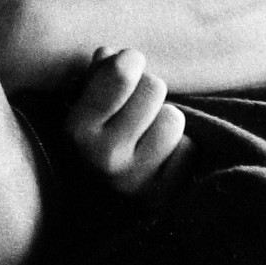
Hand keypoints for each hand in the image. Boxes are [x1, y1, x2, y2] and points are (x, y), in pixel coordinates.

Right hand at [66, 47, 189, 197]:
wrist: (95, 210)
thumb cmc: (94, 142)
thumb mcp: (83, 107)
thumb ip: (96, 77)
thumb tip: (112, 54)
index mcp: (77, 129)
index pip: (121, 72)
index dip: (129, 61)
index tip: (127, 64)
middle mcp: (103, 157)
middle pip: (153, 88)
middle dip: (148, 92)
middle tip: (137, 107)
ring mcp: (134, 181)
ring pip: (173, 119)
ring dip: (164, 121)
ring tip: (148, 135)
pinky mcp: (163, 197)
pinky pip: (188, 150)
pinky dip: (179, 150)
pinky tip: (160, 159)